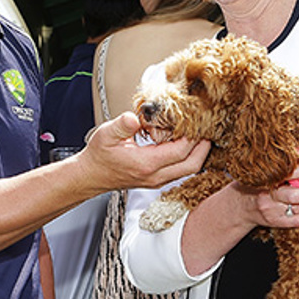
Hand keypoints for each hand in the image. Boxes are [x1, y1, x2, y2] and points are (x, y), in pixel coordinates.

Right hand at [78, 111, 209, 191]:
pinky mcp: (156, 180)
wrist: (90, 176)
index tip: (196, 122)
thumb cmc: (99, 156)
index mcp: (146, 164)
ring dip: (198, 153)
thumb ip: (121, 126)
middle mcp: (155, 176)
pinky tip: (186, 144)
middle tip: (208, 130)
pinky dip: (188, 158)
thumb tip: (134, 118)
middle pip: (192, 165)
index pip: (180, 152)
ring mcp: (157, 180)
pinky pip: (180, 171)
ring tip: (199, 135)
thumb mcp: (106, 135)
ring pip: (188, 170)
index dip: (192, 137)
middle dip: (203, 148)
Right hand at [250, 163, 298, 228]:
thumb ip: (279, 167)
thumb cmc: (254, 185)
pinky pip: (296, 220)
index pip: (286, 174)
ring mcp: (271, 211)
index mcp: (264, 178)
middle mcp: (267, 196)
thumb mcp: (261, 172)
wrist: (239, 207)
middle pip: (294, 195)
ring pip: (298, 208)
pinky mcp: (275, 222)